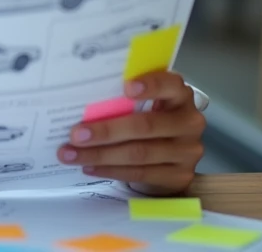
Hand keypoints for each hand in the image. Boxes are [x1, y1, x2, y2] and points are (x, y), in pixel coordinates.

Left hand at [58, 71, 204, 194]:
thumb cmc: (149, 120)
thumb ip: (126, 100)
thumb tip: (82, 101)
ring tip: (72, 154)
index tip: (125, 87)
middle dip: (106, 131)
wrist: (171, 159)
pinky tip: (90, 167)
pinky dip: (111, 170)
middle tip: (75, 134)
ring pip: (139, 153)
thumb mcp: (145, 105)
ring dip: (101, 155)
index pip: (171, 85)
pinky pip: (140, 173)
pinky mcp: (179, 176)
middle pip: (146, 126)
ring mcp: (187, 152)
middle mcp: (189, 122)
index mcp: (180, 96)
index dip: (151, 85)